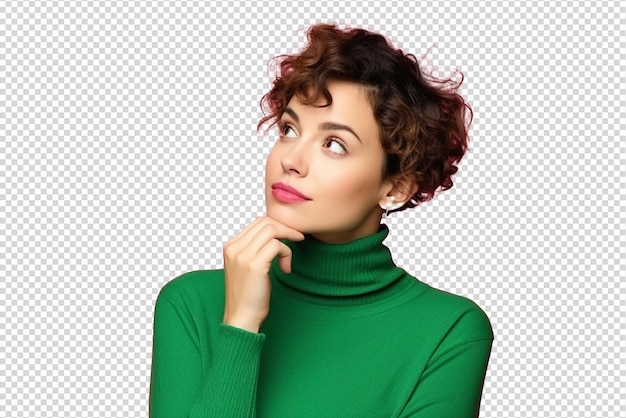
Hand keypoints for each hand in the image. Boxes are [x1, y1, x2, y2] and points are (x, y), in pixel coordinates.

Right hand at [222, 216, 303, 332]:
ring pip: (272, 230)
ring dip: (288, 239)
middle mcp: (234, 248)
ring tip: (289, 257)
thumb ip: (254, 250)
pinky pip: (277, 246)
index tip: (289, 237)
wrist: (241, 319)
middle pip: (265, 222)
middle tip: (297, 239)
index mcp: (230, 247)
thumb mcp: (246, 268)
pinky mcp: (254, 265)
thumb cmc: (247, 296)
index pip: (257, 222)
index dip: (277, 226)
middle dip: (285, 228)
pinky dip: (287, 254)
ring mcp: (243, 255)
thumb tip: (275, 237)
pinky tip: (286, 269)